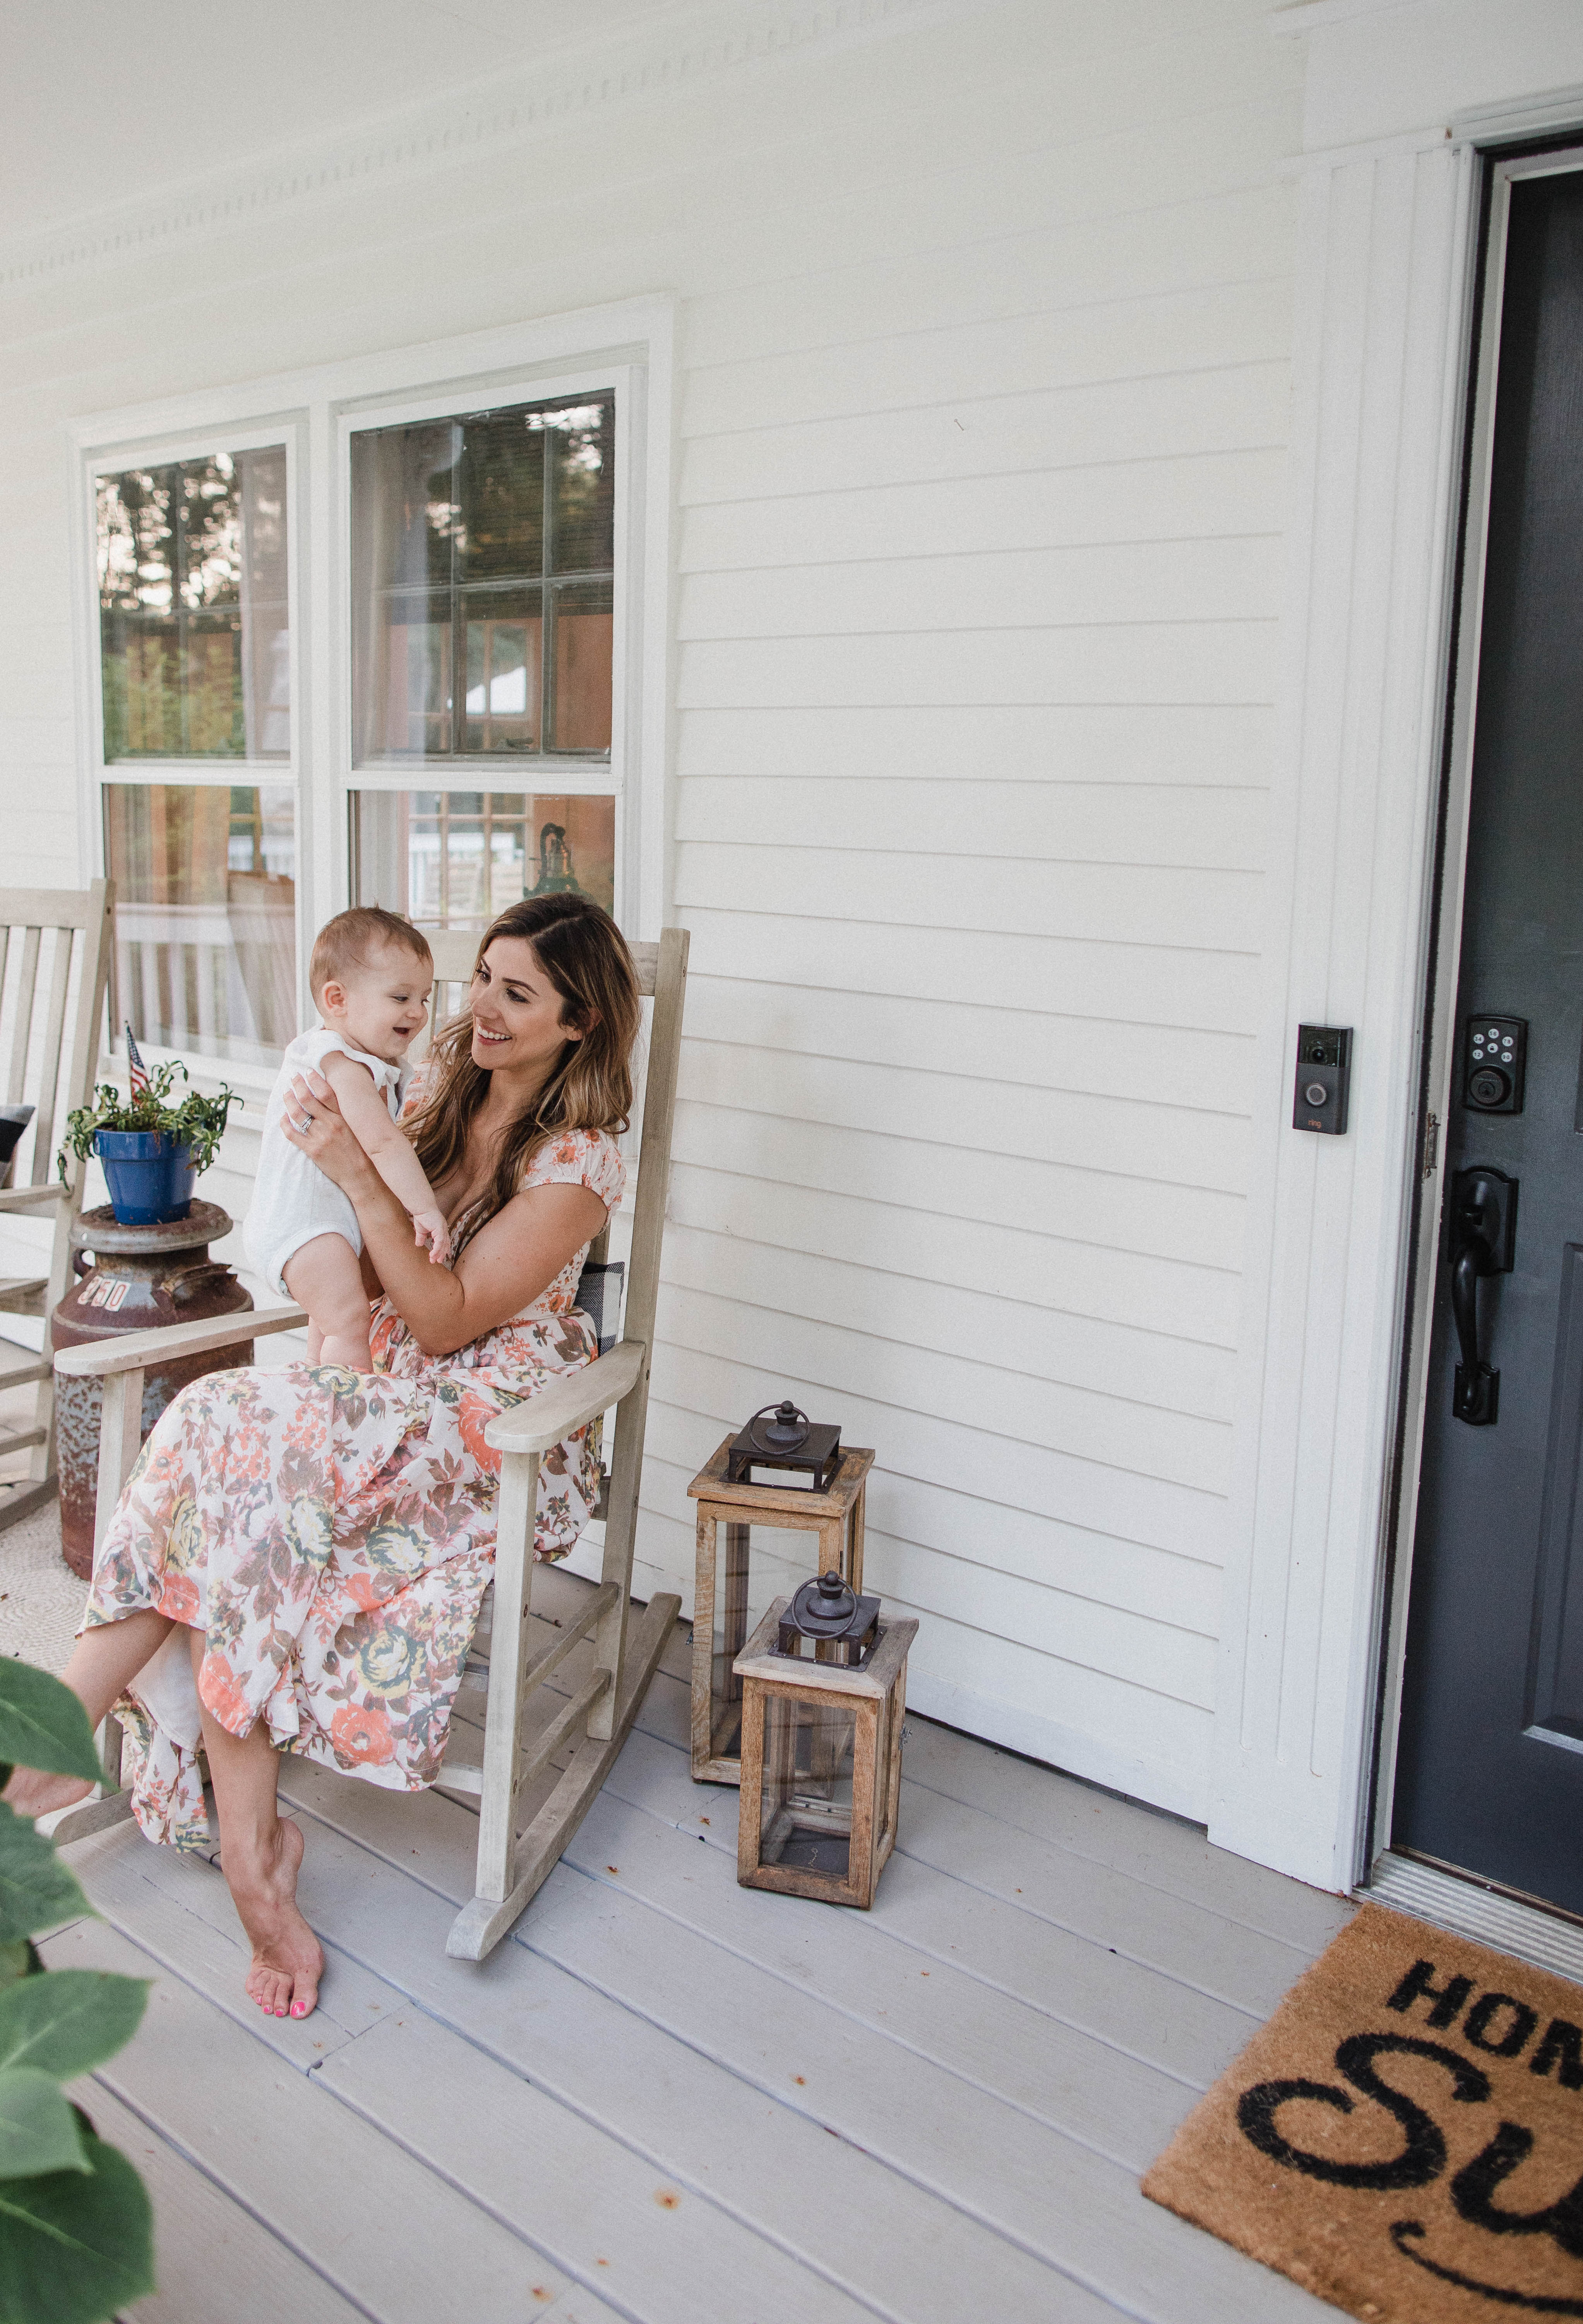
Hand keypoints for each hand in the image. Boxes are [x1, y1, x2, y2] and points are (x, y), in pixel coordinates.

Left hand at [280, 1071, 370, 1192]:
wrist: (364, 1178)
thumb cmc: (370, 1151)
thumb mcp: (377, 1125)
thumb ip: (379, 1103)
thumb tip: (380, 1085)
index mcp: (346, 1116)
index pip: (326, 1092)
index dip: (315, 1079)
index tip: (309, 1072)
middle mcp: (332, 1124)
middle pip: (307, 1098)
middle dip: (297, 1085)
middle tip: (294, 1078)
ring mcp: (321, 1137)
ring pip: (297, 1114)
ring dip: (289, 1101)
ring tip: (287, 1094)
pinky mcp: (312, 1151)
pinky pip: (292, 1134)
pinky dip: (284, 1124)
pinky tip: (283, 1118)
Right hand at [412, 1208, 451, 1266]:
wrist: (421, 1207)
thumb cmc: (422, 1216)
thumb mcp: (421, 1230)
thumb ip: (421, 1237)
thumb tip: (418, 1245)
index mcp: (440, 1228)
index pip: (444, 1241)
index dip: (443, 1249)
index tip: (441, 1256)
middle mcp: (443, 1229)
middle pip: (445, 1244)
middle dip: (441, 1253)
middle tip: (438, 1261)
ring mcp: (443, 1228)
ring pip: (442, 1244)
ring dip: (438, 1253)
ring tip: (434, 1260)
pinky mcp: (440, 1228)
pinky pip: (439, 1242)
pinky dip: (437, 1249)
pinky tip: (433, 1254)